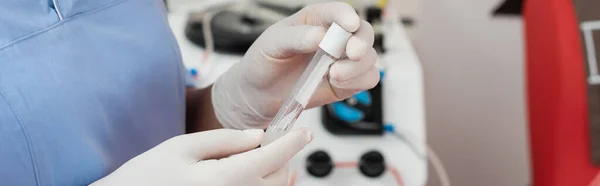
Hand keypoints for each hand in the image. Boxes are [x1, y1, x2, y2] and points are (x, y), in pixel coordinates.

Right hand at [91, 129, 312, 185]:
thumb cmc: (148, 176)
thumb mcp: (182, 147)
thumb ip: (224, 139)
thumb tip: (258, 135)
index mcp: (222, 179)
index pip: (271, 158)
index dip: (292, 142)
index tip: (304, 131)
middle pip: (279, 177)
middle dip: (281, 156)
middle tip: (265, 141)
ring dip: (272, 172)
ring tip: (247, 158)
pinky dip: (259, 184)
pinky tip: (242, 174)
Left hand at [213, 2, 378, 128]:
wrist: (258, 94)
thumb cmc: (264, 62)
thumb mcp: (273, 44)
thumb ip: (296, 38)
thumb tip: (320, 36)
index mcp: (317, 20)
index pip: (338, 11)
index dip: (346, 16)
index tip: (349, 25)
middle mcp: (334, 38)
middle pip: (363, 33)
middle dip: (361, 42)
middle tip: (352, 53)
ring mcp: (342, 61)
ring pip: (369, 58)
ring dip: (358, 66)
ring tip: (335, 75)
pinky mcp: (346, 82)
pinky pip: (367, 79)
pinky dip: (359, 81)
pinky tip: (338, 82)